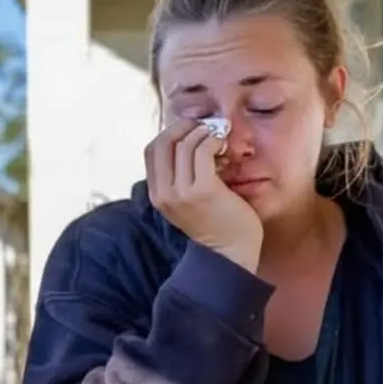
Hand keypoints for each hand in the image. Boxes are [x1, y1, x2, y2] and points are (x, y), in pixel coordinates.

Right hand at [144, 120, 262, 271]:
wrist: (230, 256)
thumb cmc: (216, 226)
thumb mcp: (188, 201)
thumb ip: (181, 177)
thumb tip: (190, 140)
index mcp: (157, 194)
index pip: (152, 149)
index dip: (171, 133)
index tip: (192, 131)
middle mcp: (164, 193)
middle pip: (163, 141)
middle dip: (185, 127)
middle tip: (206, 127)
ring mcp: (181, 192)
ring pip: (185, 143)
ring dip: (204, 134)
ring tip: (218, 140)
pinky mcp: (203, 190)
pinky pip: (203, 150)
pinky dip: (213, 141)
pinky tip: (223, 148)